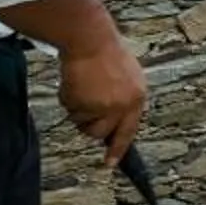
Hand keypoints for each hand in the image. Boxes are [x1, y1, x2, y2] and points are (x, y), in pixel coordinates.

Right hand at [57, 37, 146, 165]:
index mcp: (138, 98)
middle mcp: (123, 106)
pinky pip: (69, 110)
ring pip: (82, 123)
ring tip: (82, 88)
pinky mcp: (84, 102)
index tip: (109, 163)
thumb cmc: (107, 54)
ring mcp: (103, 105)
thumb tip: (115, 122)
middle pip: (100, 133)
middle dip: (89, 125)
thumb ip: (125, 101)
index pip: (129, 131)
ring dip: (77, 110)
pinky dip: (67, 98)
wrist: (90, 41)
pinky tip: (75, 82)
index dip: (118, 148)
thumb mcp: (129, 78)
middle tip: (85, 106)